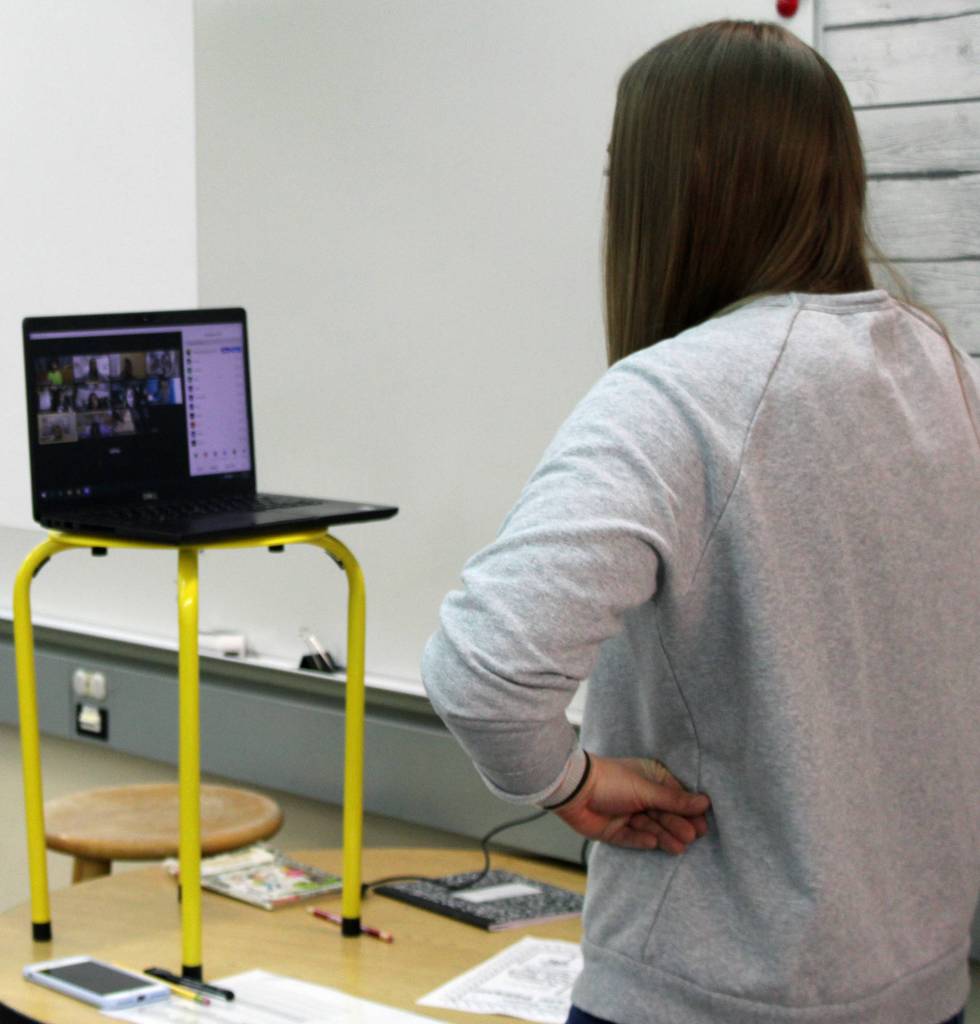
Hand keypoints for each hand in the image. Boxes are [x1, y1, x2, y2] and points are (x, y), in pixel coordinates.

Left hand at [553, 755, 709, 852]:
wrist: (574, 789)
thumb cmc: (611, 780)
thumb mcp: (646, 790)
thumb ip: (674, 800)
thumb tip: (704, 802)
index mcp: (649, 780)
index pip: (675, 797)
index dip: (689, 811)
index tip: (703, 824)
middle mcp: (640, 797)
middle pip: (664, 815)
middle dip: (677, 825)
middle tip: (692, 836)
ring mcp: (627, 814)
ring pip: (651, 828)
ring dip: (665, 836)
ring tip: (679, 847)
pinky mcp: (614, 831)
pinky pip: (632, 838)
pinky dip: (642, 840)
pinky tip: (653, 843)